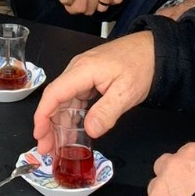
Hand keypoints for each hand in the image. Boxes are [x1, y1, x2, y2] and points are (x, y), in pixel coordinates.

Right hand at [32, 31, 154, 150]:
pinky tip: (72, 128)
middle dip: (47, 124)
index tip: (40, 135)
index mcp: (82, 70)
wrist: (155, 48)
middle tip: (46, 147)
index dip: (43, 116)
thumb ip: (106, 112)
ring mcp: (82, 72)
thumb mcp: (126, 92)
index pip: (54, 94)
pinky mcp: (90, 77)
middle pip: (55, 98)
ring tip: (56, 143)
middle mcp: (77, 69)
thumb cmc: (141, 65)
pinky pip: (75, 97)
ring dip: (59, 121)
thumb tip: (89, 131)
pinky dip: (71, 114)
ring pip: (64, 99)